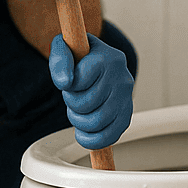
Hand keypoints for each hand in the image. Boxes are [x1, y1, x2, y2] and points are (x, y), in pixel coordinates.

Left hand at [48, 34, 133, 149]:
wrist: (96, 61)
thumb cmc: (79, 56)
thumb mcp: (64, 48)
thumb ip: (60, 60)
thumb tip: (64, 82)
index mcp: (109, 58)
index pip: (78, 82)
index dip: (67, 85)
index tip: (71, 79)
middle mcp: (122, 78)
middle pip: (86, 104)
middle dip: (71, 103)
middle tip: (74, 95)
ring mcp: (127, 99)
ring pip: (96, 123)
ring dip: (79, 121)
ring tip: (79, 110)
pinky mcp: (126, 116)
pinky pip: (108, 137)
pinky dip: (91, 139)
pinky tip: (84, 129)